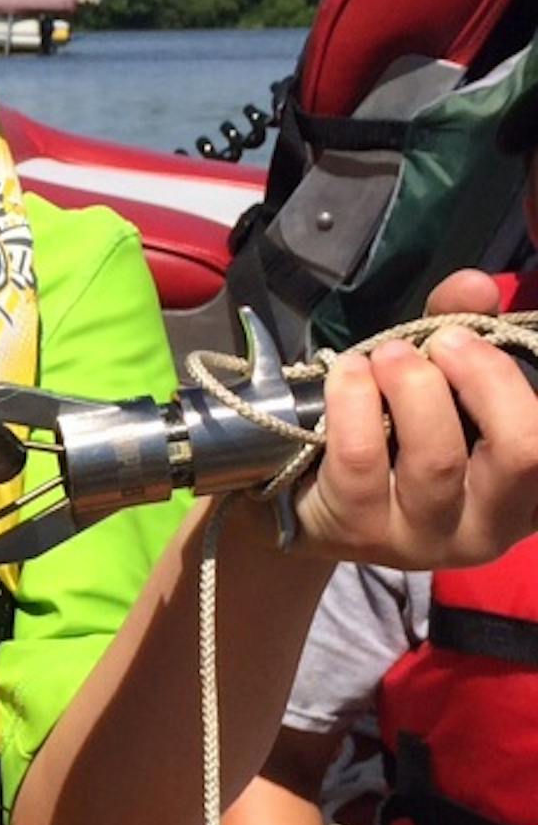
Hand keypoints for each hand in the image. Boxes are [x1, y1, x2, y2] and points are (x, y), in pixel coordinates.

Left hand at [293, 270, 537, 569]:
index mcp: (528, 493)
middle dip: (482, 377)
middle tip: (440, 341)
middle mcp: (490, 528)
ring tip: (387, 353)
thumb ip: (462, 334)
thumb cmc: (395, 438)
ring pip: (437, 458)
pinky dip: (355, 400)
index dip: (514, 378)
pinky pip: (361, 458)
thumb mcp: (439, 387)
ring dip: (412, 386)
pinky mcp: (359, 531)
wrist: (308, 502)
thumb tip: (473, 285)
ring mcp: (423, 539)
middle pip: (517, 451)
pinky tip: (348, 372)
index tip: (471, 336)